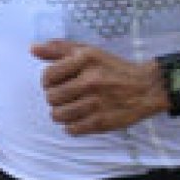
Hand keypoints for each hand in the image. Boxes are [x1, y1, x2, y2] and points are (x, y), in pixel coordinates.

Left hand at [31, 41, 162, 135]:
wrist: (146, 87)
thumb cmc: (113, 68)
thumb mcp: (88, 51)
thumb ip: (59, 49)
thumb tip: (33, 49)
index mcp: (85, 60)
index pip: (48, 76)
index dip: (48, 81)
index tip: (57, 82)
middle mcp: (90, 80)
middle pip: (51, 98)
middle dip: (55, 98)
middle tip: (67, 95)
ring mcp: (96, 103)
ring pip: (58, 116)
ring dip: (62, 113)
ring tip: (73, 107)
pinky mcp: (101, 122)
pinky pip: (71, 129)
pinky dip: (73, 125)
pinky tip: (82, 117)